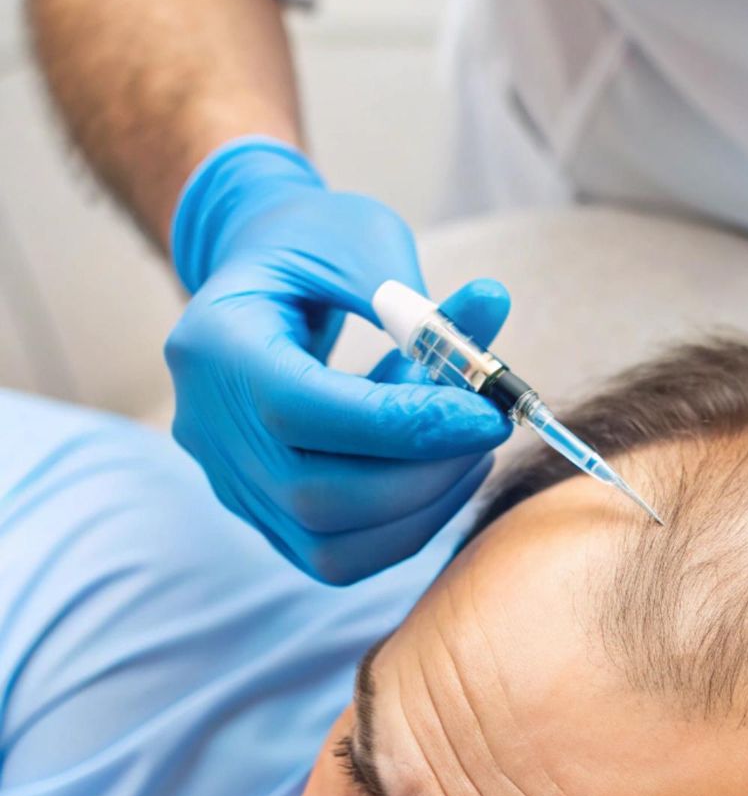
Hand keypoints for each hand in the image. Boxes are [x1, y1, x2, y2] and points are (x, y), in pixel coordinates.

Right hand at [166, 136, 511, 583]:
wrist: (259, 276)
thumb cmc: (309, 248)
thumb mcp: (354, 240)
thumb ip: (414, 291)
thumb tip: (491, 305)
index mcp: (216, 347)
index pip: (302, 411)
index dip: (405, 425)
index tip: (489, 413)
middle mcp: (209, 428)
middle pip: (315, 497)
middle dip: (425, 474)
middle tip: (490, 427)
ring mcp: (232, 481)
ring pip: (331, 545)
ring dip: (424, 504)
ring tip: (468, 443)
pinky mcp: (265, 514)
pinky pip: (339, 556)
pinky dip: (408, 526)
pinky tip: (446, 472)